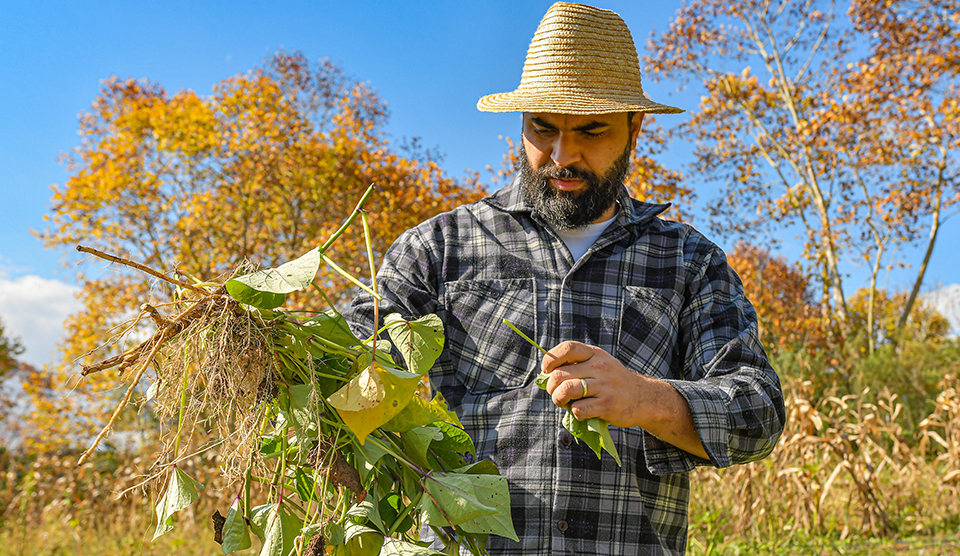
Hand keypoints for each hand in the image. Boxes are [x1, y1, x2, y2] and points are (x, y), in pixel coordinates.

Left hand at [541, 340, 708, 458]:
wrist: (644, 398)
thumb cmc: (614, 382)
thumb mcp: (600, 364)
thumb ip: (578, 365)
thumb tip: (547, 376)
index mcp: (595, 354)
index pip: (567, 348)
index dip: (551, 360)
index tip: (548, 371)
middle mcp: (599, 367)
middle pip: (560, 374)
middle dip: (552, 387)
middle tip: (558, 394)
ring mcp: (604, 386)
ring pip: (566, 390)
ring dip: (559, 399)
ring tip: (565, 403)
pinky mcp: (607, 405)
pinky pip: (579, 409)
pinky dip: (575, 413)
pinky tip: (581, 411)